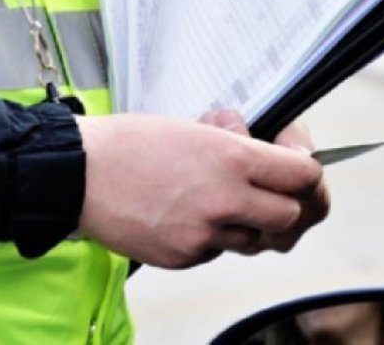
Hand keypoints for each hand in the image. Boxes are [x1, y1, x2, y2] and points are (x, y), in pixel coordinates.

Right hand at [75, 113, 325, 268]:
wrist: (77, 174)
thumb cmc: (130, 142)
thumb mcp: (194, 126)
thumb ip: (236, 141)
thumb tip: (263, 146)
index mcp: (232, 158)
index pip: (305, 174)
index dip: (306, 166)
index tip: (294, 159)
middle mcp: (225, 200)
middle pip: (291, 217)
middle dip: (285, 201)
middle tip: (268, 186)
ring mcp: (205, 234)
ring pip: (255, 239)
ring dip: (249, 221)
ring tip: (221, 196)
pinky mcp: (184, 257)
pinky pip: (218, 250)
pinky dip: (214, 235)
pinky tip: (190, 212)